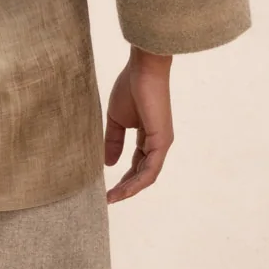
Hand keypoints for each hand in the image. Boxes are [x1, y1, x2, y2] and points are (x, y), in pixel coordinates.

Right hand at [104, 48, 173, 203]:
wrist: (143, 70)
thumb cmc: (130, 87)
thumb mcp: (116, 120)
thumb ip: (114, 141)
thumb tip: (109, 163)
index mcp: (148, 136)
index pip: (137, 163)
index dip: (123, 177)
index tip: (107, 188)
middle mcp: (157, 142)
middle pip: (143, 172)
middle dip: (126, 187)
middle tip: (108, 198)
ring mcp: (162, 143)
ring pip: (147, 175)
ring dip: (130, 189)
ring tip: (112, 198)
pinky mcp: (162, 141)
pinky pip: (150, 169)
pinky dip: (137, 182)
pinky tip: (123, 189)